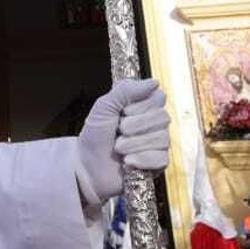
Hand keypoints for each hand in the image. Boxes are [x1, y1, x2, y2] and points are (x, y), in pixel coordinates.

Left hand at [75, 78, 170, 205]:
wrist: (86, 166)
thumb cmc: (95, 136)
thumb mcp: (105, 106)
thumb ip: (126, 90)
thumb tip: (154, 82)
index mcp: (144, 107)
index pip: (159, 98)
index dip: (141, 106)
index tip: (123, 112)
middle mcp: (155, 124)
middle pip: (163, 118)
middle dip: (135, 126)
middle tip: (118, 132)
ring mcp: (158, 144)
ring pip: (162, 139)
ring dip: (134, 144)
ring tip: (118, 148)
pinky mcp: (158, 164)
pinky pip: (162, 158)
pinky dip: (141, 160)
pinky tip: (127, 162)